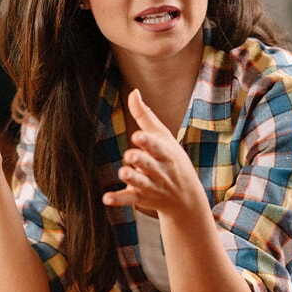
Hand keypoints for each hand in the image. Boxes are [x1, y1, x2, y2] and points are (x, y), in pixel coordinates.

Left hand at [102, 89, 203, 215]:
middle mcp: (159, 170)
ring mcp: (151, 185)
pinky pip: (129, 199)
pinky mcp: (141, 197)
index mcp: (165, 153)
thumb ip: (145, 116)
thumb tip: (134, 92)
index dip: (148, 141)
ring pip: (140, 182)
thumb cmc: (171, 159)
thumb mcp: (163, 137)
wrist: (185, 198)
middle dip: (140, 160)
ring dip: (131, 178)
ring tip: (123, 172)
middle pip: (148, 164)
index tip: (138, 136)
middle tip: (130, 155)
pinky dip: (118, 199)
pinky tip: (106, 199)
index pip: (157, 146)